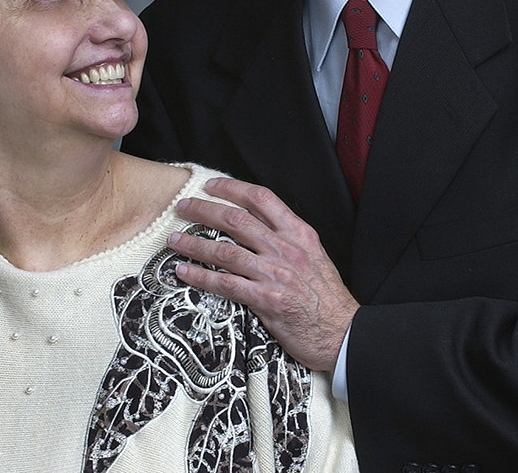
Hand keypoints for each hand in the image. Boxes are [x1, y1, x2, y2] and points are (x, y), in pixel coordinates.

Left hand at [167, 177, 358, 371]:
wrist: (343, 332)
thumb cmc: (327, 298)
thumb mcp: (315, 255)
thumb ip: (287, 240)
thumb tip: (257, 229)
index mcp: (299, 233)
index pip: (261, 199)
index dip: (231, 188)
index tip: (211, 185)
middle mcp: (285, 248)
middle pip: (236, 219)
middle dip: (204, 210)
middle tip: (183, 208)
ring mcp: (274, 274)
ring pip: (225, 250)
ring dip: (194, 243)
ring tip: (174, 240)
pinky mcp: (265, 300)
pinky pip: (225, 283)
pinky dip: (200, 276)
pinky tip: (183, 271)